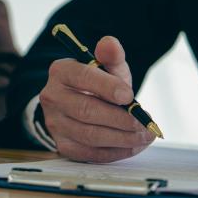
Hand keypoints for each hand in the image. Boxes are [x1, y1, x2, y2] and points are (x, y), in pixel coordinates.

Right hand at [40, 36, 155, 162]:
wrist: (77, 104)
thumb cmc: (96, 84)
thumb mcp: (106, 67)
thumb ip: (111, 56)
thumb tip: (109, 44)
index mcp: (61, 71)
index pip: (83, 77)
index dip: (107, 87)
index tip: (129, 96)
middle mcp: (52, 97)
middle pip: (86, 111)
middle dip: (120, 119)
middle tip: (143, 123)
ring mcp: (55, 123)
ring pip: (90, 135)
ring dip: (122, 138)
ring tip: (145, 136)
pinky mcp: (62, 145)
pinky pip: (90, 153)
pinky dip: (115, 152)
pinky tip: (133, 146)